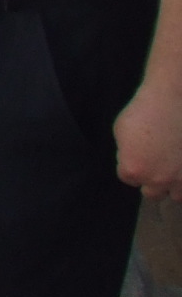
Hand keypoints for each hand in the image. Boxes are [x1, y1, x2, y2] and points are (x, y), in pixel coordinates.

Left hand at [116, 86, 181, 200]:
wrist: (173, 99)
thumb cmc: (144, 110)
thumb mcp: (121, 132)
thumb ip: (126, 153)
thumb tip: (132, 161)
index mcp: (133, 170)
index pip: (128, 179)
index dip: (132, 165)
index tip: (138, 153)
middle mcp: (158, 180)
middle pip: (152, 194)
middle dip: (152, 181)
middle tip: (156, 166)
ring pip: (177, 196)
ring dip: (174, 186)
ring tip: (173, 169)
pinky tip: (181, 165)